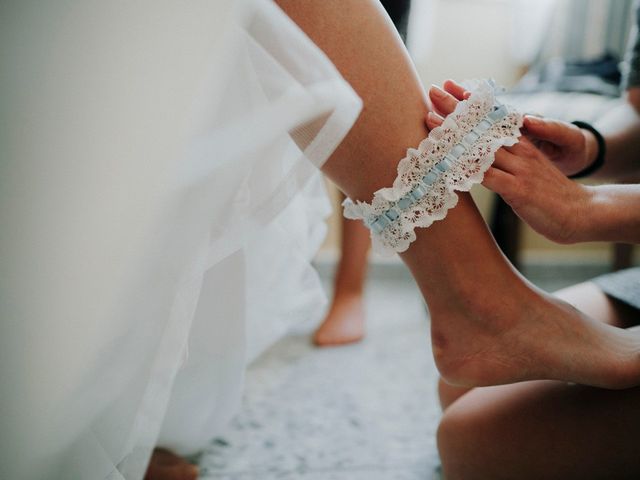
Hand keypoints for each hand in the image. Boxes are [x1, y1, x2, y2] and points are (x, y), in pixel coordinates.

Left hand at [425, 80, 590, 243]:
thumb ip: (507, 160)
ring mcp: (519, 168)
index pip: (493, 117)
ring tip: (430, 118)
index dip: (471, 102)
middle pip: (482, 124)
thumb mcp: (527, 170)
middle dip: (456, 108)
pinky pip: (487, 176)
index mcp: (522, 144)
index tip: (450, 87)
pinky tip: (446, 163)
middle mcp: (519, 151)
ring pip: (480, 145)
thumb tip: (481, 159)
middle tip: (433, 90)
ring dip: (453, 132)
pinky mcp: (518, 189)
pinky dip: (466, 169)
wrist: (581, 213)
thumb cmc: (550, 195)